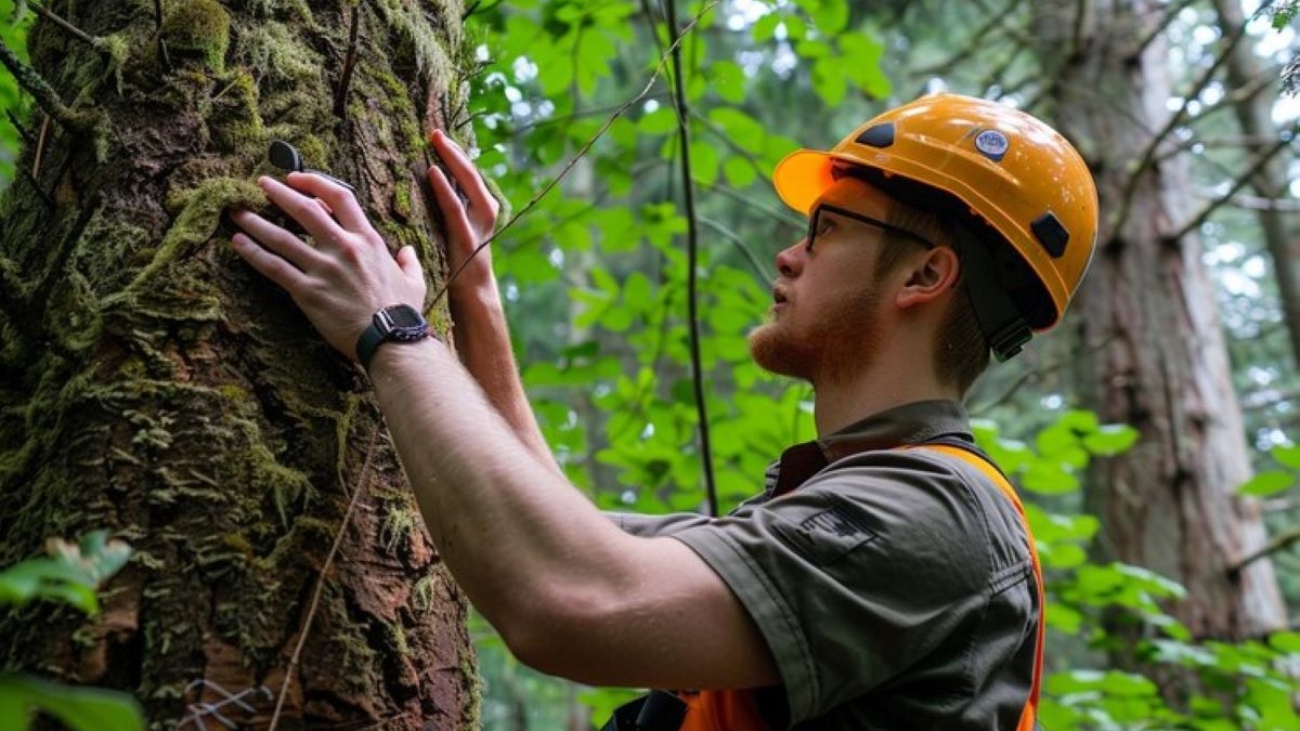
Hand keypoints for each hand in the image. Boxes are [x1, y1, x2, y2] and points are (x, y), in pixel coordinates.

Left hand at [230, 173, 426, 360]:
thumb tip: (407, 251)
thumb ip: (408, 261)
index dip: (315, 182)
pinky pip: (274, 267)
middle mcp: (343, 248)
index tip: (297, 178)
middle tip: (261, 184)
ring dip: (256, 222)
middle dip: (278, 193)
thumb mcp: (414, 280)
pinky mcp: (308, 292)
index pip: (339, 197)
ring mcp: (323, 269)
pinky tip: (238, 243)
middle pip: (304, 209)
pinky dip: (253, 253)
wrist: (390, 339)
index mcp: (368, 240)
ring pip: (281, 237)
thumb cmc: (403, 312)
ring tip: (237, 212)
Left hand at [427, 129, 500, 295]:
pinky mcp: (466, 239)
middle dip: (454, 151)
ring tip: (438, 143)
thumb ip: (450, 206)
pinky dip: (444, 189)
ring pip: (468, 184)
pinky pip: (454, 209)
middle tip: (435, 132)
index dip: (456, 152)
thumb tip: (429, 182)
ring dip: (453, 161)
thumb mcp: (456, 227)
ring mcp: (479, 224)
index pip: (469, 172)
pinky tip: (433, 173)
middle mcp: (485, 211)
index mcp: (482, 207)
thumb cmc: (458, 259)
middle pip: (471, 173)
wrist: (473, 292)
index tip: (439, 134)